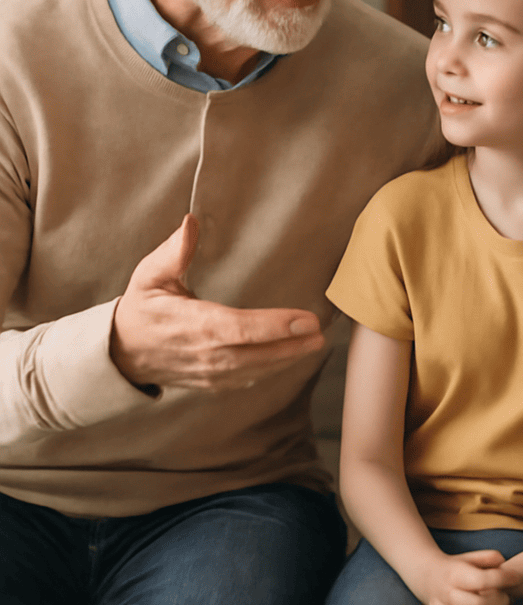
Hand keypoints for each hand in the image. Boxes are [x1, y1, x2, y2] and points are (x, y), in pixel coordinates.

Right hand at [110, 214, 323, 390]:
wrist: (120, 352)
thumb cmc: (141, 307)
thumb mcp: (149, 275)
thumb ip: (172, 252)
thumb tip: (190, 222)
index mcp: (192, 323)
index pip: (239, 327)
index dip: (273, 325)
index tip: (304, 319)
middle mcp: (204, 352)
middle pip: (254, 353)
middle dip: (290, 345)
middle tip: (320, 333)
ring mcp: (208, 372)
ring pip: (254, 370)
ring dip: (287, 359)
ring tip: (315, 344)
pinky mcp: (212, 382)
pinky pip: (246, 379)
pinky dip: (272, 370)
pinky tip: (292, 358)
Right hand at [423, 549, 518, 604]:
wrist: (428, 577)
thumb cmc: (457, 569)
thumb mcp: (471, 557)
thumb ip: (489, 558)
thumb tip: (503, 564)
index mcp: (455, 573)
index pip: (481, 579)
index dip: (503, 579)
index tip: (517, 578)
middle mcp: (446, 594)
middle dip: (499, 604)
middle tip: (508, 600)